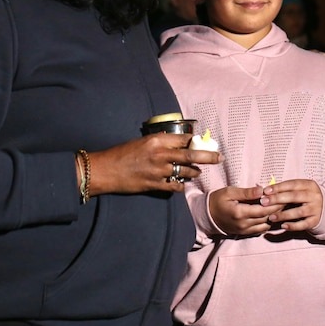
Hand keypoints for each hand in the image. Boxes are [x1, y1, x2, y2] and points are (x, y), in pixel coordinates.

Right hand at [84, 133, 222, 194]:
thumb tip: (174, 143)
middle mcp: (160, 154)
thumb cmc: (121, 153)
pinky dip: (181, 186)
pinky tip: (182, 184)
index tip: (203, 142)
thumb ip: (158, 143)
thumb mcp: (141, 141)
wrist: (105, 170)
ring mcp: (158, 171)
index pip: (183, 139)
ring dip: (194, 172)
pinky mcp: (154, 185)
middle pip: (191, 155)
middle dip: (208, 156)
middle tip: (219, 158)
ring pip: (185, 171)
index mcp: (156, 140)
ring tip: (198, 172)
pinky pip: (175, 186)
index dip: (196, 141)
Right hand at [209, 185, 280, 235]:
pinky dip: (269, 223)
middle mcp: (243, 224)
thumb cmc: (218, 200)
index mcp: (240, 213)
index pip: (263, 209)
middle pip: (266, 218)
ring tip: (284, 207)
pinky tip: (274, 216)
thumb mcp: (230, 192)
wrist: (206, 215)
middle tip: (288, 201)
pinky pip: (261, 230)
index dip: (275, 203)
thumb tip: (262, 190)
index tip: (283, 196)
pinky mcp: (244, 233)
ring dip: (275, 217)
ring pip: (265, 225)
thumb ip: (247, 192)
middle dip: (278, 209)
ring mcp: (244, 230)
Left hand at [261, 179, 322, 231]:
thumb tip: (265, 191)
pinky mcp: (315, 221)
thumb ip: (285, 189)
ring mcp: (316, 209)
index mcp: (309, 185)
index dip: (278, 187)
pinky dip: (293, 226)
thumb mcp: (299, 189)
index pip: (292, 184)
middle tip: (264, 202)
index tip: (265, 191)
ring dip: (283, 215)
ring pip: (298, 212)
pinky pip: (303, 224)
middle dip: (277, 199)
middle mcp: (314, 196)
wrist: (324, 208)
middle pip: (294, 197)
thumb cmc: (305, 197)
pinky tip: (283, 226)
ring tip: (270, 217)